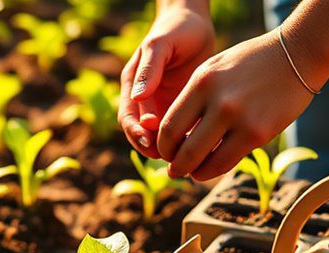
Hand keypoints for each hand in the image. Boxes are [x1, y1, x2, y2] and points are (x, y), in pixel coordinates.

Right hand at [118, 0, 214, 157]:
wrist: (197, 22)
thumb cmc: (175, 28)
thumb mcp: (159, 45)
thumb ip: (149, 70)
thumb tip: (137, 98)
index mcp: (133, 87)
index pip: (128, 119)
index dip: (135, 133)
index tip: (149, 138)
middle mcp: (145, 101)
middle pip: (142, 135)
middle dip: (152, 147)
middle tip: (170, 154)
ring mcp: (163, 106)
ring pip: (162, 137)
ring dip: (171, 148)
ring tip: (186, 152)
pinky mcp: (183, 108)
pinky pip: (182, 131)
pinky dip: (187, 140)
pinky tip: (201, 142)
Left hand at [157, 32, 316, 180]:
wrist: (297, 54)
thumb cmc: (250, 63)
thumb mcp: (212, 70)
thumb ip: (192, 100)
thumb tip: (174, 137)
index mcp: (201, 82)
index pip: (168, 127)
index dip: (162, 146)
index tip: (165, 152)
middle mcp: (218, 101)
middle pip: (183, 150)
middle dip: (175, 166)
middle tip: (174, 171)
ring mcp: (239, 119)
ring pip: (204, 162)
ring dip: (194, 173)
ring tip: (193, 172)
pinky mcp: (259, 133)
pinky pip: (227, 162)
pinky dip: (214, 169)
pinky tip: (211, 167)